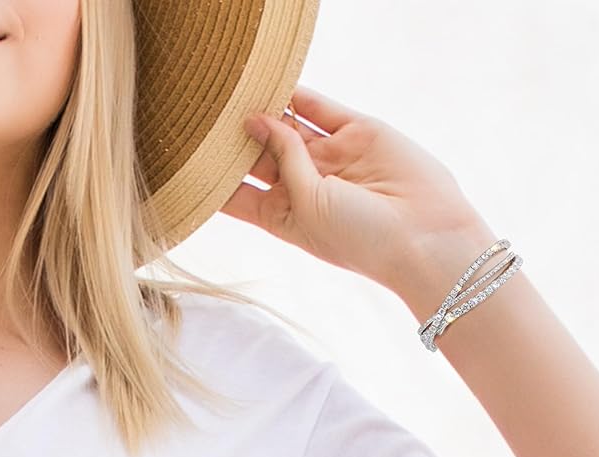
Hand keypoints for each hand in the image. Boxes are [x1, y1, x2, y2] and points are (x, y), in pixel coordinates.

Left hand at [220, 84, 495, 294]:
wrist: (424, 235)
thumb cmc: (358, 238)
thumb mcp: (306, 207)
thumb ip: (282, 158)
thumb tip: (257, 116)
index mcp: (283, 215)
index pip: (236, 192)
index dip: (209, 174)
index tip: (173, 155)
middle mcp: (303, 185)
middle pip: (255, 153)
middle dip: (229, 134)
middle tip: (195, 108)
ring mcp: (329, 157)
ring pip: (285, 124)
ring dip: (259, 106)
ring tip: (225, 85)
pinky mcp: (355, 132)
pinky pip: (318, 106)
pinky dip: (293, 90)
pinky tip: (265, 75)